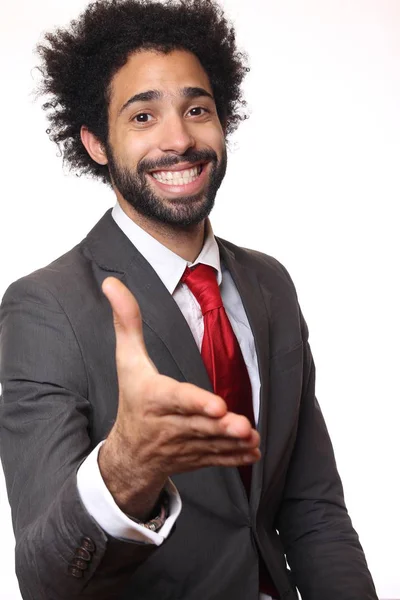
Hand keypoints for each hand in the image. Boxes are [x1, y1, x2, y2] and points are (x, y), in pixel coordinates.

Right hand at [99, 277, 259, 518]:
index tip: (216, 405)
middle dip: (220, 427)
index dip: (195, 402)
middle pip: (197, 425)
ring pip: (210, 444)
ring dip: (232, 443)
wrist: (129, 453)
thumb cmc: (133, 398)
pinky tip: (254, 453)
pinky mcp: (195, 457)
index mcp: (153, 397)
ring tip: (252, 438)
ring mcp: (183, 445)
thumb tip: (112, 283)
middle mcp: (168, 424)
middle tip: (242, 425)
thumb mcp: (127, 360)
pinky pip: (216, 459)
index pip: (175, 398)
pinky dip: (235, 457)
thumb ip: (127, 322)